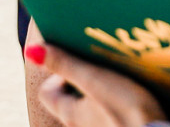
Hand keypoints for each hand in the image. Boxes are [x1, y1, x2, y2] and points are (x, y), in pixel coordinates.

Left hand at [29, 43, 169, 126]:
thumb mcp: (95, 80)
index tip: (78, 62)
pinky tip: (137, 91)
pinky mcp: (123, 125)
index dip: (58, 74)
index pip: (47, 93)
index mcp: (71, 112)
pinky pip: (115, 111)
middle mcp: (83, 124)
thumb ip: (66, 65)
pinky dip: (121, 100)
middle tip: (103, 63)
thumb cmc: (125, 111)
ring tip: (123, 74)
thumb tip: (32, 50)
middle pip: (73, 98)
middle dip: (85, 78)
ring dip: (105, 89)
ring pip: (96, 105)